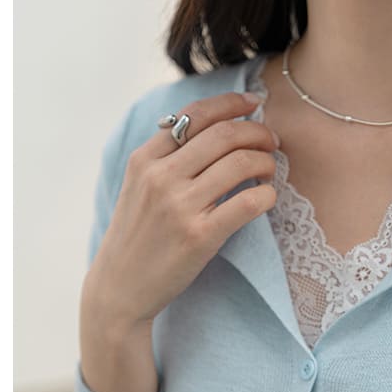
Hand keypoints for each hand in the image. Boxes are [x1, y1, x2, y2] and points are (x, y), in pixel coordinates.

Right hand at [82, 91, 279, 338]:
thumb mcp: (138, 187)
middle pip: (224, 135)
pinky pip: (248, 202)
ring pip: (241, 163)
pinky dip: (267, 195)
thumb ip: (166, 157)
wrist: (119, 288)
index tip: (253, 103)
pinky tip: (266, 198)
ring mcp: (179, 206)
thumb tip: (212, 127)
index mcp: (144, 159)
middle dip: (257, 132)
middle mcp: (160, 177)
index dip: (231, 104)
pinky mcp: (199, 236)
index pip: (195, 115)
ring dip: (266, 162)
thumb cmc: (137, 236)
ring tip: (269, 171)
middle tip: (271, 141)